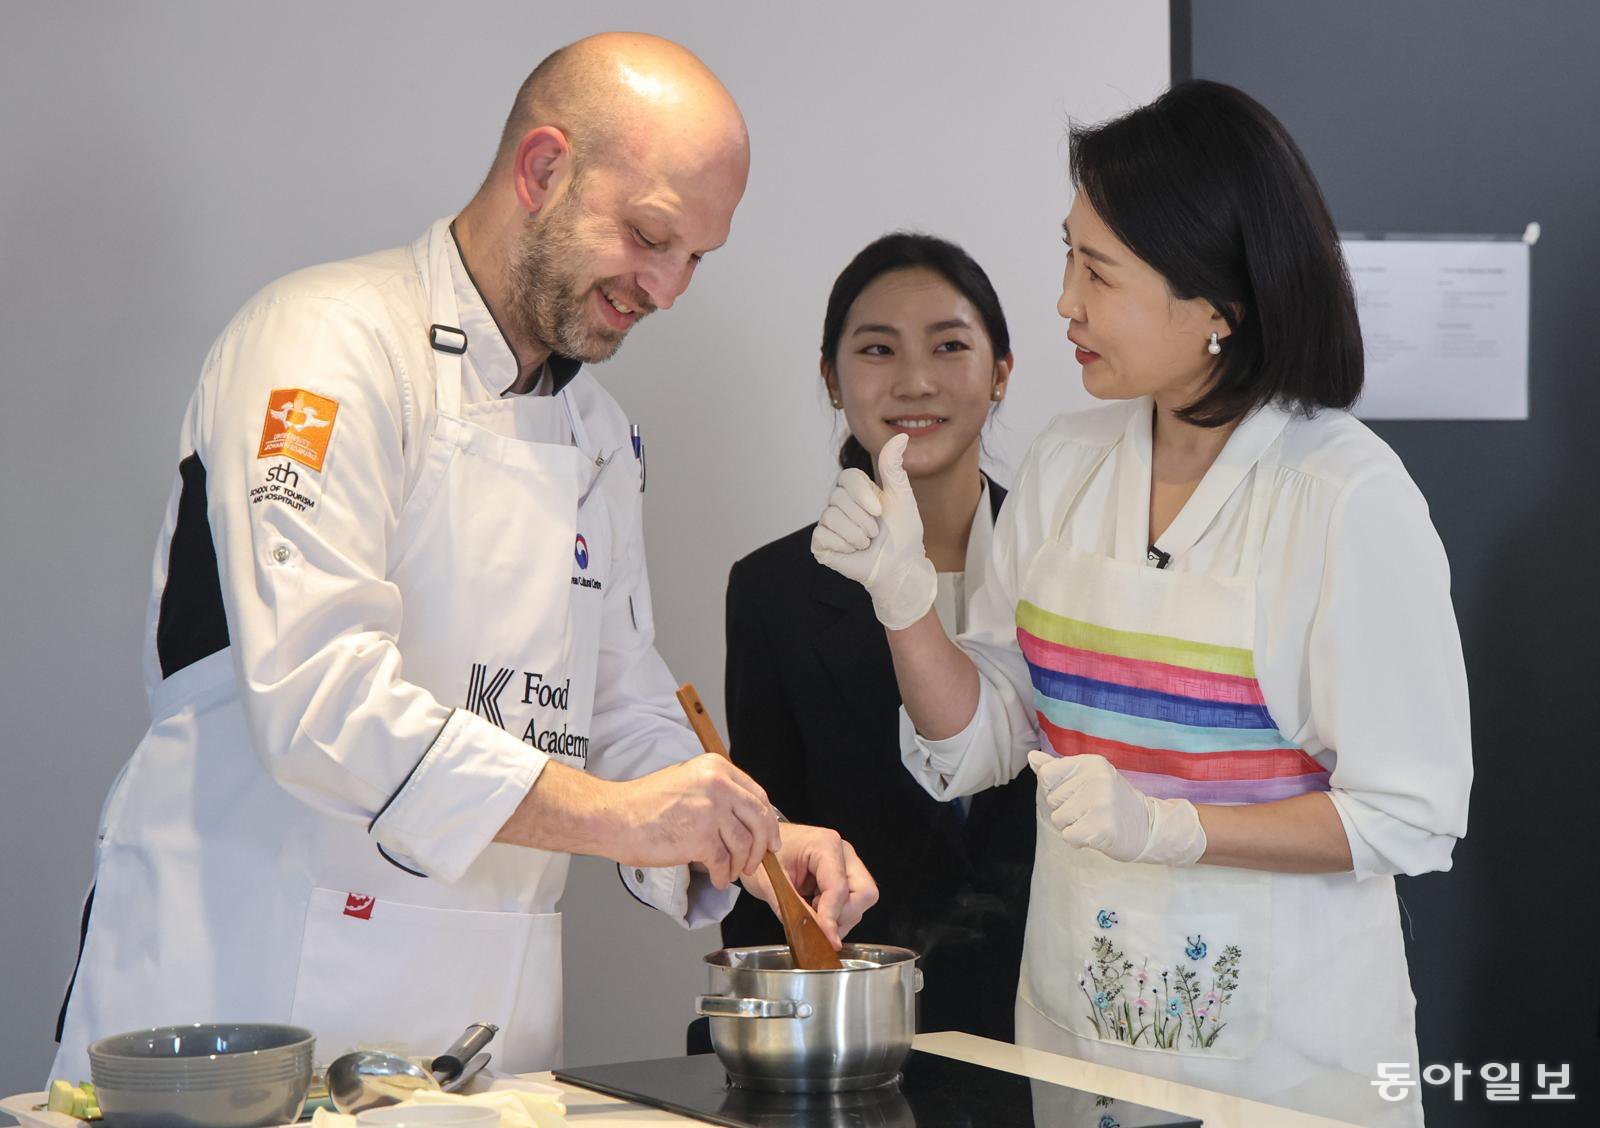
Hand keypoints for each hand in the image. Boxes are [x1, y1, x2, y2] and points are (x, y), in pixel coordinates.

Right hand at [610, 754, 782, 887]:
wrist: (613, 817)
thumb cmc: (643, 804)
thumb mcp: (687, 781)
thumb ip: (717, 792)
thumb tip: (743, 817)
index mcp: (716, 767)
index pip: (758, 796)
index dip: (768, 822)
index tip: (770, 838)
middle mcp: (718, 784)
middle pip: (760, 819)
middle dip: (762, 846)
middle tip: (757, 861)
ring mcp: (711, 810)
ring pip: (744, 845)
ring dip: (740, 865)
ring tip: (728, 872)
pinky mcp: (701, 837)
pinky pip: (724, 862)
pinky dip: (722, 875)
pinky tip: (715, 878)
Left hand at [740, 823, 878, 948]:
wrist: (760, 842)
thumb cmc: (763, 854)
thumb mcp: (769, 883)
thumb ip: (791, 908)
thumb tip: (814, 933)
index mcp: (826, 845)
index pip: (839, 889)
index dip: (831, 917)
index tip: (825, 938)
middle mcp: (843, 853)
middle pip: (864, 894)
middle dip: (843, 915)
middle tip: (817, 922)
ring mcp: (847, 864)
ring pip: (860, 902)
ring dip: (838, 917)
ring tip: (810, 912)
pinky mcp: (845, 876)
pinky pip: (852, 903)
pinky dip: (836, 914)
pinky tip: (814, 909)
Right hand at [809, 433, 936, 629]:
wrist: (899, 567)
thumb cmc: (903, 533)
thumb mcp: (901, 497)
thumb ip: (894, 466)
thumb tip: (901, 436)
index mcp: (857, 489)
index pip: (847, 477)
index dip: (862, 494)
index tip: (879, 511)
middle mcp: (839, 503)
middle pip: (838, 498)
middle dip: (863, 520)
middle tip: (875, 532)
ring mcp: (829, 522)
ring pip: (831, 518)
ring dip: (856, 535)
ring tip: (866, 543)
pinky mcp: (821, 542)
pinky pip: (823, 535)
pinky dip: (844, 545)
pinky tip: (853, 551)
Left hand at [1028, 750, 1206, 865]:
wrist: (1148, 826)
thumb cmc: (1111, 800)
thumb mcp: (1087, 777)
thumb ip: (1057, 768)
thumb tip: (1031, 757)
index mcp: (1090, 762)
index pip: (1046, 775)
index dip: (1056, 789)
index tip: (1078, 793)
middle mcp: (1095, 778)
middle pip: (1051, 800)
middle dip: (1066, 810)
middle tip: (1091, 810)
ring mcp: (1100, 803)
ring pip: (1058, 819)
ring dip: (1072, 826)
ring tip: (1094, 821)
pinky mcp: (1101, 827)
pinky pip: (1068, 836)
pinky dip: (1078, 840)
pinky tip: (1096, 834)